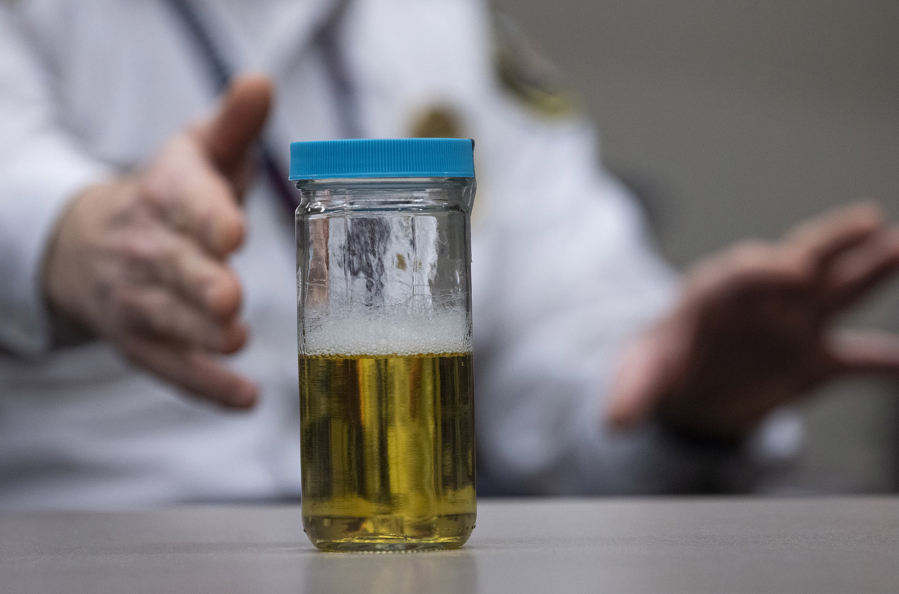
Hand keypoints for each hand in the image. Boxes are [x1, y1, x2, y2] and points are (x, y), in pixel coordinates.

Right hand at [42, 75, 272, 408]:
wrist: (92, 242)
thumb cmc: (169, 195)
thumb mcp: (195, 152)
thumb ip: (233, 125)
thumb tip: (262, 82)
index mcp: (165, 195)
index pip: (184, 204)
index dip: (207, 217)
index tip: (233, 230)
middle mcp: (147, 248)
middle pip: (171, 268)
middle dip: (199, 283)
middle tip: (229, 298)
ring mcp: (139, 298)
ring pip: (165, 319)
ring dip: (198, 335)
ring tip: (233, 340)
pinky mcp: (141, 340)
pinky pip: (168, 366)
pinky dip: (204, 385)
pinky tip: (243, 400)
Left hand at [607, 203, 898, 440]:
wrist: (683, 391)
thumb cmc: (662, 368)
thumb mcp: (640, 377)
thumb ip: (633, 393)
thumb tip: (614, 421)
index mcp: (712, 296)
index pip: (739, 274)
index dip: (765, 270)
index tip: (793, 272)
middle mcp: (758, 302)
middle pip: (796, 261)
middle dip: (829, 242)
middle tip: (866, 223)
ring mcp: (790, 328)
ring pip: (836, 292)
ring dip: (871, 271)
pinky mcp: (811, 361)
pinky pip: (856, 359)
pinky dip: (885, 362)